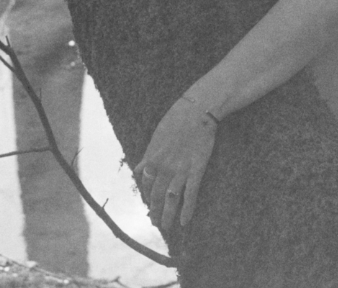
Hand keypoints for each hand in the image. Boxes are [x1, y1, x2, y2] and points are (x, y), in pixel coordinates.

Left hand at [133, 93, 218, 239]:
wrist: (197, 109)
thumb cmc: (177, 117)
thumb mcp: (156, 136)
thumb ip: (148, 155)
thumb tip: (139, 169)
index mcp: (152, 159)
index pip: (145, 185)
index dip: (147, 197)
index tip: (149, 205)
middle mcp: (163, 168)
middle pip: (155, 196)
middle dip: (154, 212)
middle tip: (156, 224)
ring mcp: (180, 170)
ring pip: (170, 200)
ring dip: (167, 216)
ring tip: (166, 228)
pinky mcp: (196, 169)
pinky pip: (190, 194)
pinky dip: (187, 210)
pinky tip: (185, 223)